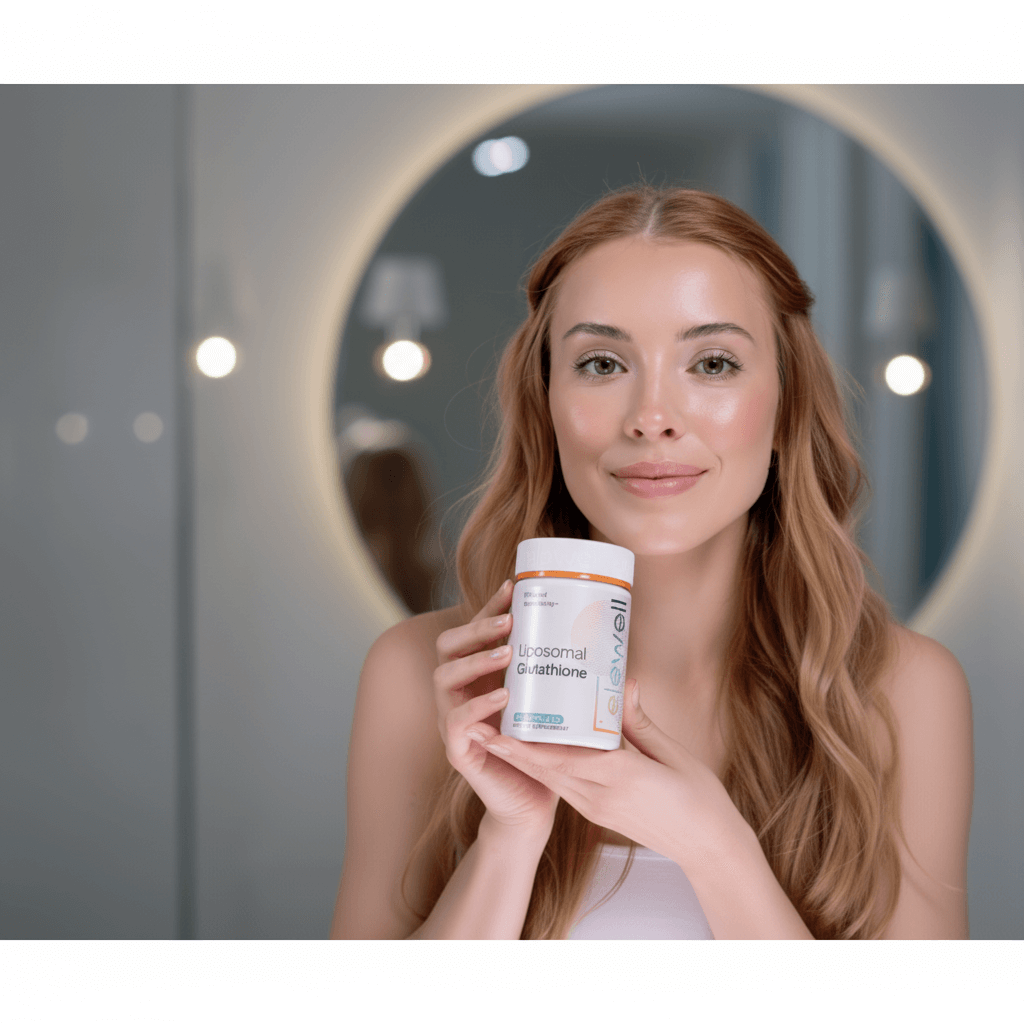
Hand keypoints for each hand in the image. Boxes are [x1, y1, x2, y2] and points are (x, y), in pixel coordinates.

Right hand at [433, 581, 558, 835]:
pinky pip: (454, 722)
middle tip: (509, 621)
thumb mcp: (553, 704)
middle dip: (475, 628)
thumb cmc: (545, 749)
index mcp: (478, 678)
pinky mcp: (459, 752)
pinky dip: (476, 706)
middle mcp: (459, 694)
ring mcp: (453, 722)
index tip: (513, 586)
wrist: (535, 805)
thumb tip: (604, 639)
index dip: (488, 608)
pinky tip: (502, 696)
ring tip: (506, 653)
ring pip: (443, 678)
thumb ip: (565, 674)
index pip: (471, 632)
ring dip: (474, 660)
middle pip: (447, 647)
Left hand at [478, 677, 744, 866]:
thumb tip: (623, 683)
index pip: (561, 759)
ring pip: (552, 780)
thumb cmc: (699, 798)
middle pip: (546, 769)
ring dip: (525, 760)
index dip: (526, 745)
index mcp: (618, 777)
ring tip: (501, 734)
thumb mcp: (672, 754)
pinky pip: (565, 787)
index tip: (497, 728)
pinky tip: (539, 752)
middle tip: (484, 726)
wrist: (709, 847)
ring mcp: (597, 809)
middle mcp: (599, 796)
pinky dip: (547, 769)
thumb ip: (639, 722)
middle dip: (513, 750)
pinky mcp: (599, 814)